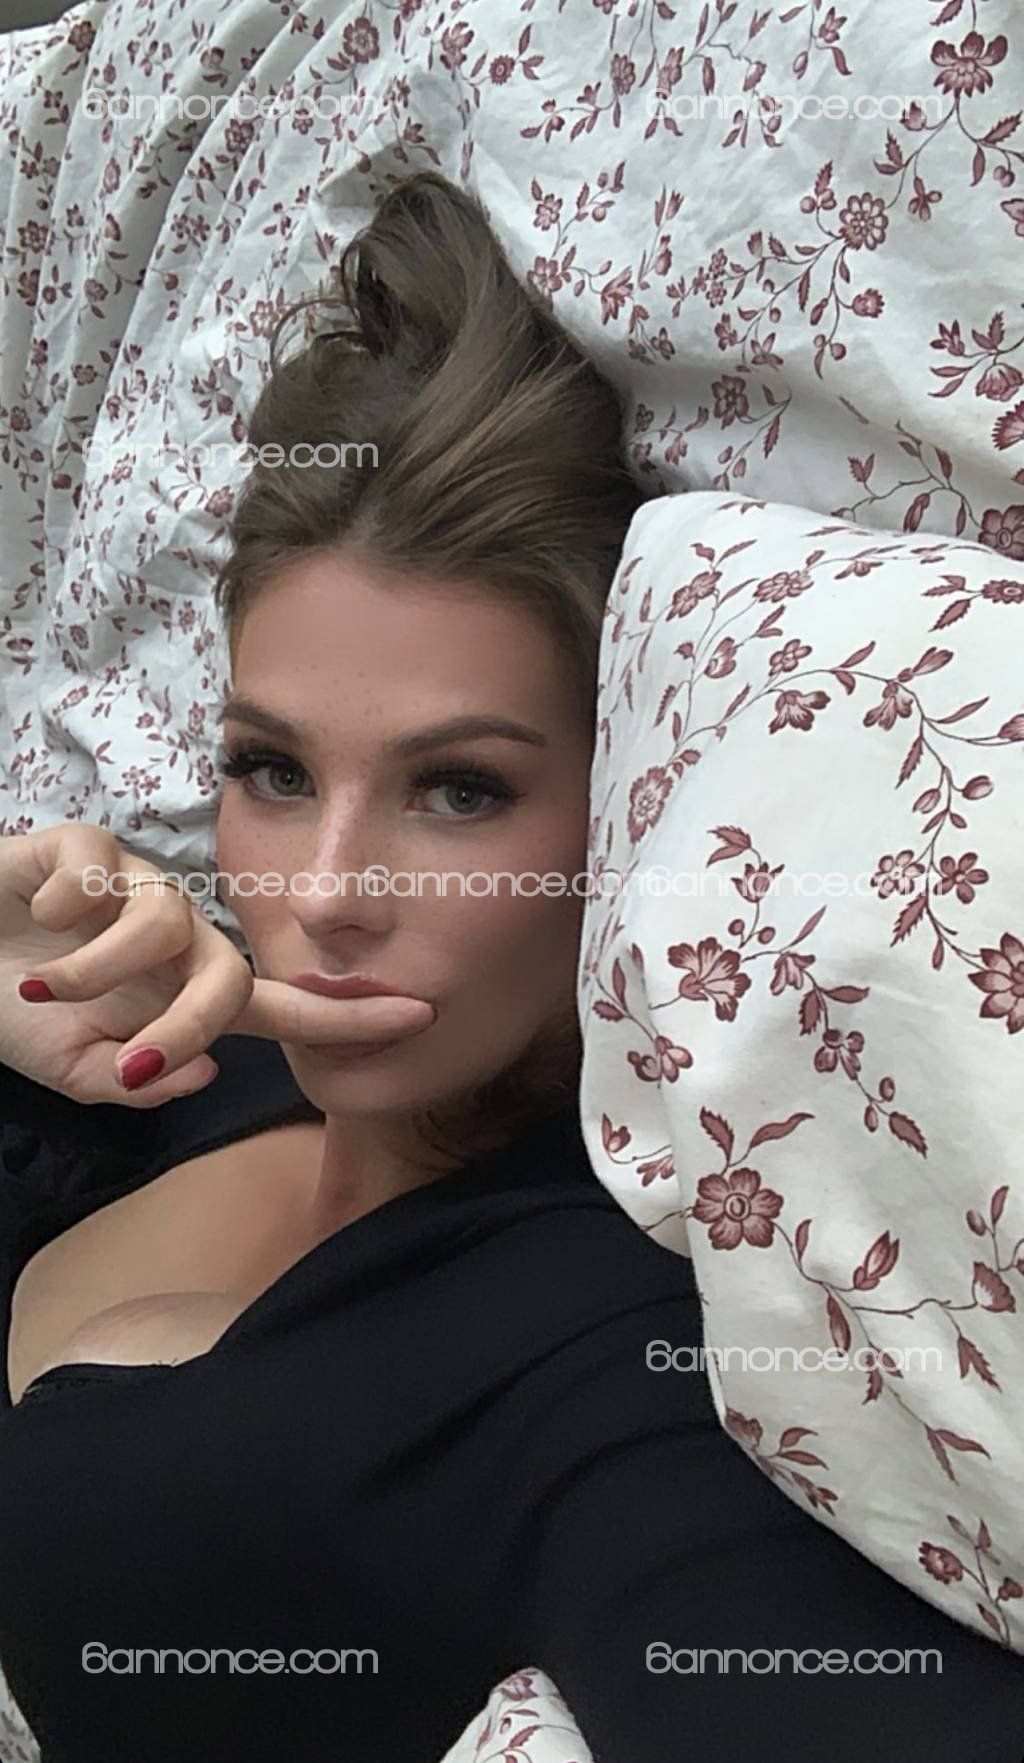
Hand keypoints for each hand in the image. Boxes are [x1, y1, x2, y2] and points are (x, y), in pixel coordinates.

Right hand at [0, 826, 435, 1106]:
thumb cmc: (13, 1011)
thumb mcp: (73, 1069)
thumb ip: (134, 1081)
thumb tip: (208, 1069)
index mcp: (183, 995)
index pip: (282, 1008)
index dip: (347, 1017)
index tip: (421, 1016)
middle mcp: (176, 938)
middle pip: (228, 977)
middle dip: (188, 1025)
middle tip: (124, 1065)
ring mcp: (136, 889)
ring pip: (166, 924)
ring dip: (102, 971)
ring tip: (44, 989)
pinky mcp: (88, 847)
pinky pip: (103, 874)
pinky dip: (63, 905)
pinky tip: (36, 913)